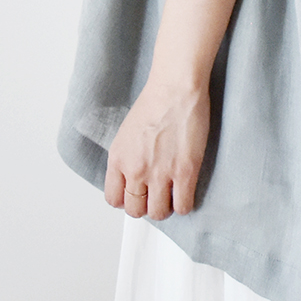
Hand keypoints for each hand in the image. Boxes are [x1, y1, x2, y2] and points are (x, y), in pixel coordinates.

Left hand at [104, 76, 210, 220]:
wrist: (176, 87)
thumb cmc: (156, 101)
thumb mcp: (127, 132)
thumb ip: (127, 157)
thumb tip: (134, 176)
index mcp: (118, 159)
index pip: (114, 199)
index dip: (127, 199)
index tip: (137, 194)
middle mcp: (135, 170)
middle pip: (135, 210)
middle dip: (146, 205)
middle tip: (157, 195)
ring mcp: (160, 173)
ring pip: (158, 212)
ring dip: (166, 208)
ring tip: (172, 195)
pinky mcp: (184, 171)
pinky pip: (182, 206)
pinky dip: (184, 205)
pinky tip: (186, 193)